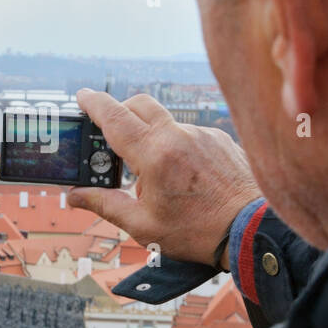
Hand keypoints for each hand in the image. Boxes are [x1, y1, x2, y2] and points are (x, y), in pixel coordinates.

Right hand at [67, 90, 260, 265]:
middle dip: (120, 111)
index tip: (82, 96)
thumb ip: (106, 204)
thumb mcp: (143, 225)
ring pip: (165, 121)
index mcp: (154, 156)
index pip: (115, 118)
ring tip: (153, 173)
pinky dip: (177, 145)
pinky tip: (184, 174)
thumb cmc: (199, 232)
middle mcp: (178, 136)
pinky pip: (189, 133)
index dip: (94, 104)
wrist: (252, 231)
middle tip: (110, 132)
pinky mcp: (220, 139)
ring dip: (150, 134)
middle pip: (139, 104)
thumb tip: (76, 195)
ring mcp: (202, 134)